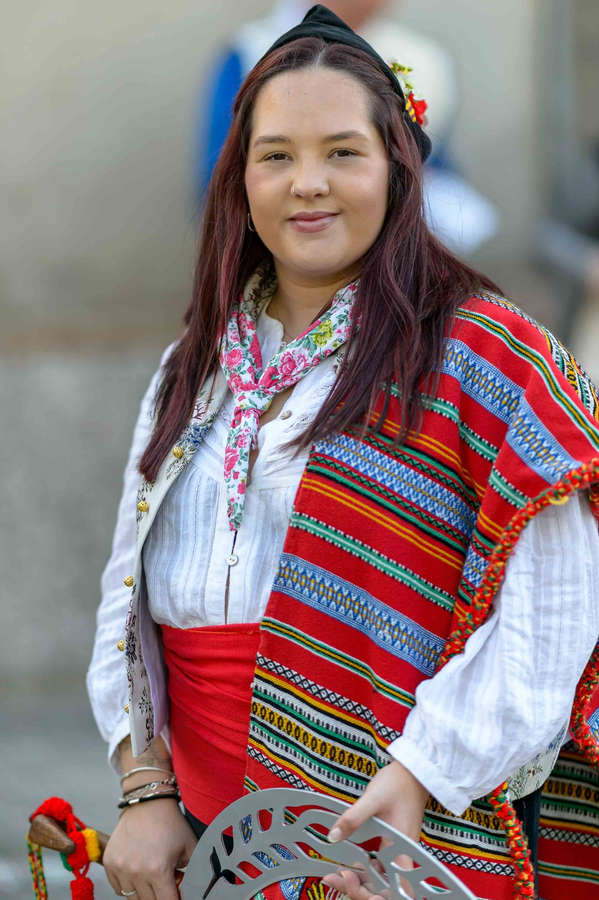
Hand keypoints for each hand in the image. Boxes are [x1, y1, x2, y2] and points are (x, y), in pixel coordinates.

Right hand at [103, 797, 196, 899]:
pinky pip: (118, 888)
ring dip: (143, 891)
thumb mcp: (190, 846)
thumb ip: (193, 872)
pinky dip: (128, 885)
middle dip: (159, 894)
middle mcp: (137, 872)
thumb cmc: (169, 822)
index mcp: (158, 870)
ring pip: (132, 898)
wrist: (148, 803)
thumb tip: (190, 890)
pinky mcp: (110, 863)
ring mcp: (120, 868)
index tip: (175, 895)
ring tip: (151, 874)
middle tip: (165, 881)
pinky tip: (137, 872)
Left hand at [322, 761, 428, 899]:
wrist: (413, 773)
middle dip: (359, 890)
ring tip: (334, 875)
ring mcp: (399, 853)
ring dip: (359, 882)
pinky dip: (364, 872)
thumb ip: (353, 819)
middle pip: (384, 889)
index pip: (394, 889)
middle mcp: (403, 857)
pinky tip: (347, 867)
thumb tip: (332, 837)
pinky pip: (379, 869)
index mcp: (402, 850)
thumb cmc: (398, 784)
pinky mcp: (393, 848)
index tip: (349, 881)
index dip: (372, 894)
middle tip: (333, 878)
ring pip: (380, 880)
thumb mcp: (372, 799)